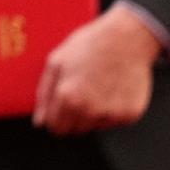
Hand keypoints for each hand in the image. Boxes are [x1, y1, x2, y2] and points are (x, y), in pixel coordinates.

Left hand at [33, 5, 160, 133]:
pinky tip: (112, 89)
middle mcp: (89, 110)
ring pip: (93, 126)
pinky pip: (114, 121)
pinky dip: (112, 110)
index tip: (61, 107)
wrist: (127, 38)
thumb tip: (40, 122)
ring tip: (98, 87)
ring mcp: (110, 114)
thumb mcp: (57, 62)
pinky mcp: (129, 115)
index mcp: (67, 97)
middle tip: (82, 92)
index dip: (56, 117)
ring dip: (93, 114)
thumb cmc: (90, 45)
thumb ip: (44, 94)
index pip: (55, 127)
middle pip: (74, 130)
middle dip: (73, 116)